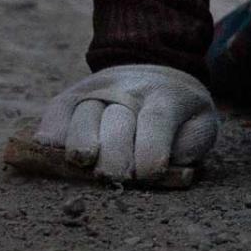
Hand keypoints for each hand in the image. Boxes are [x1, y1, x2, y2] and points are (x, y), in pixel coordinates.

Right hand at [34, 64, 219, 181]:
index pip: (157, 119)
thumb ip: (188, 145)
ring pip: (84, 114)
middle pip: (117, 120)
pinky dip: (51, 131)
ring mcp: (97, 90)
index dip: (151, 149)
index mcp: (167, 95)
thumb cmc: (180, 116)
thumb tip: (161, 168)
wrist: (156, 75)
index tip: (149, 174)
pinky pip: (57, 111)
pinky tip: (53, 149)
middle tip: (114, 176)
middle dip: (115, 153)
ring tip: (83, 162)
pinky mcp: (72, 97)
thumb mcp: (200, 125)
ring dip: (81, 142)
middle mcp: (129, 89)